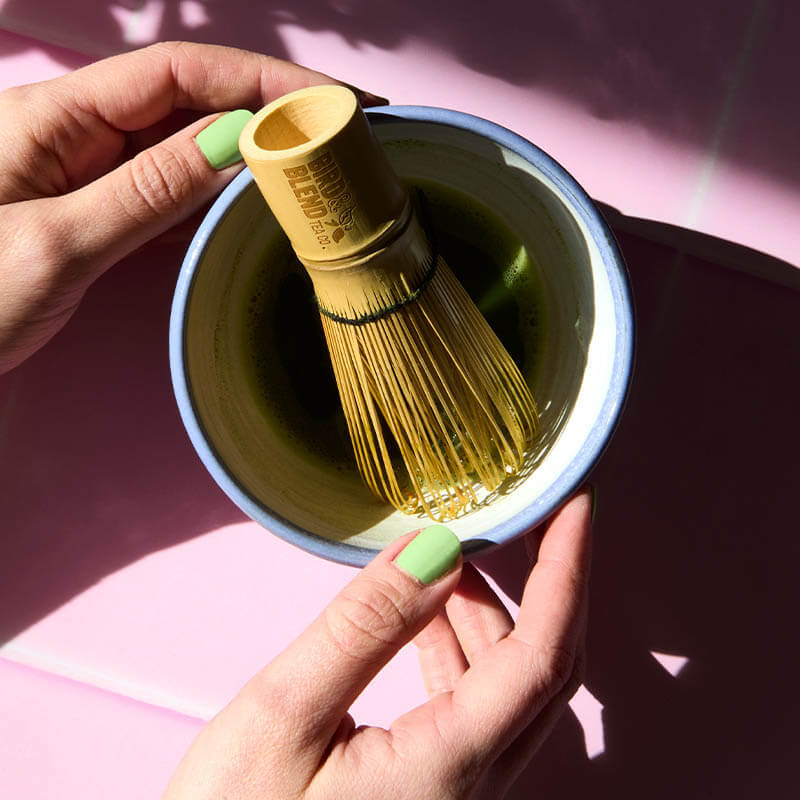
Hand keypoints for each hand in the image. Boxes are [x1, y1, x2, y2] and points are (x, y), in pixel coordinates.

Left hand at [0, 41, 384, 373]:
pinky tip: (261, 193)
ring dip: (255, 146)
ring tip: (318, 160)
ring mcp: (90, 169)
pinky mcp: (99, 207)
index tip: (330, 104)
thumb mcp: (59, 244)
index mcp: (58, 117)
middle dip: (272, 107)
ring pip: (188, 141)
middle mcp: (78, 131)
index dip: (262, 81)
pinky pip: (171, 184)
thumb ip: (147, 190)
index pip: (180, 75)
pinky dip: (221, 186)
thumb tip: (234, 142)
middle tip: (344, 134)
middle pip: (192, 99)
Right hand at [163, 490, 591, 799]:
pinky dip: (458, 649)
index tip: (574, 506)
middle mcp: (473, 786)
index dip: (566, 573)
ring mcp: (458, 792)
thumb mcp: (282, 715)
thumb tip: (437, 549)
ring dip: (489, 614)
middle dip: (542, 584)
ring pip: (508, 687)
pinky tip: (422, 619)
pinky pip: (474, 706)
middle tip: (519, 518)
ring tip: (449, 561)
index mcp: (448, 768)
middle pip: (541, 669)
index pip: (541, 655)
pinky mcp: (435, 790)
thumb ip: (364, 630)